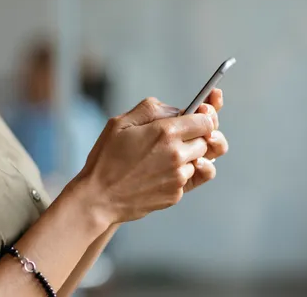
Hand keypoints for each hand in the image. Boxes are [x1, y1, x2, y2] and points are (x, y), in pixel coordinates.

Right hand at [69, 97, 215, 224]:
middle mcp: (177, 155)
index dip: (203, 117)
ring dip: (188, 156)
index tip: (195, 118)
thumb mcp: (121, 122)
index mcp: (165, 132)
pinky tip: (158, 173)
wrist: (99, 198)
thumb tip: (176, 110)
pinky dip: (180, 174)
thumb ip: (151, 108)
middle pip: (207, 140)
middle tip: (176, 138)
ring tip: (162, 157)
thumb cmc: (106, 158)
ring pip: (200, 160)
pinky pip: (189, 179)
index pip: (206, 121)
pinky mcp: (176, 194)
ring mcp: (178, 177)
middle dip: (196, 136)